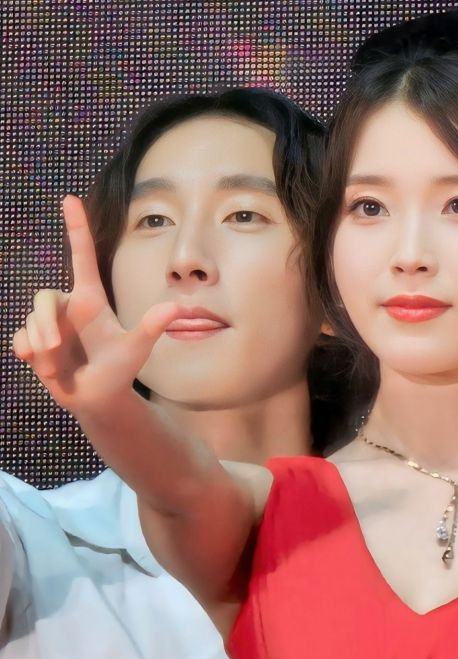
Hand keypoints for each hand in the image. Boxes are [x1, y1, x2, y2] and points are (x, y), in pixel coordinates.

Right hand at [11, 196, 177, 414]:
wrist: (100, 399)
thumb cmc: (120, 370)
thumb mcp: (136, 348)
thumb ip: (152, 327)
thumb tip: (177, 309)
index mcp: (90, 299)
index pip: (82, 257)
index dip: (77, 228)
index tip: (70, 199)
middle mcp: (68, 307)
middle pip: (43, 296)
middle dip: (44, 322)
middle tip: (54, 347)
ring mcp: (50, 325)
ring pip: (31, 320)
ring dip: (40, 344)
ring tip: (55, 368)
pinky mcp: (35, 343)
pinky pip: (20, 338)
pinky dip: (28, 351)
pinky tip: (38, 364)